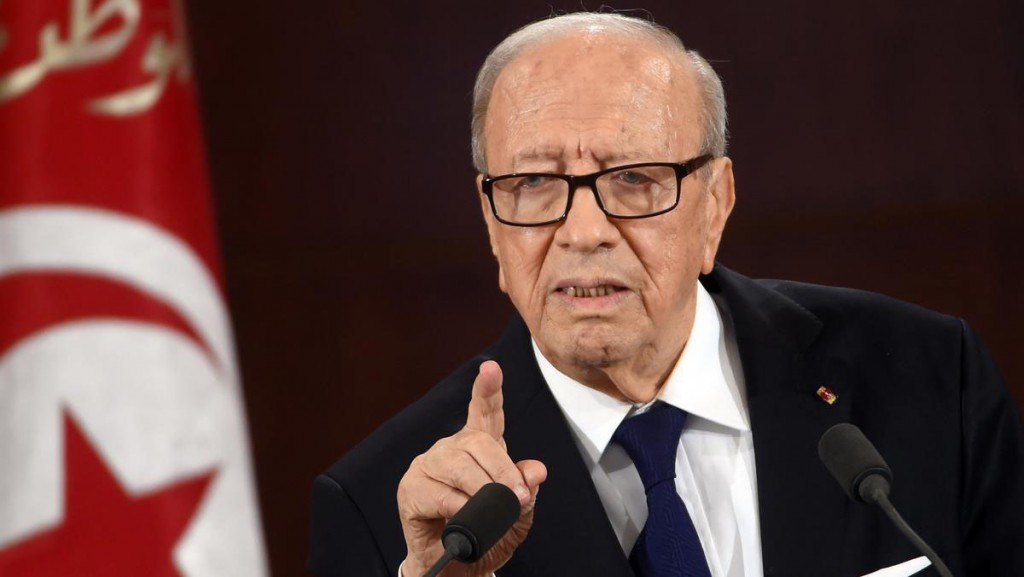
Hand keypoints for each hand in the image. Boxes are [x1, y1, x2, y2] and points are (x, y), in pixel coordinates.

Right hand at [397, 360, 546, 576]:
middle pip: (477, 443)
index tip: (491, 368)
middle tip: (518, 498)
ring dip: (482, 488)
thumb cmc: (487, 534)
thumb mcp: (517, 516)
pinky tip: (463, 516)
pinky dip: (456, 506)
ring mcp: (427, 467)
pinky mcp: (410, 490)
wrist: (459, 569)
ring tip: (495, 510)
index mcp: (477, 447)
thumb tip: (536, 470)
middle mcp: (450, 449)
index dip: (488, 388)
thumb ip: (525, 490)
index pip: (484, 412)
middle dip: (502, 470)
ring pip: (457, 465)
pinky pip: (436, 491)